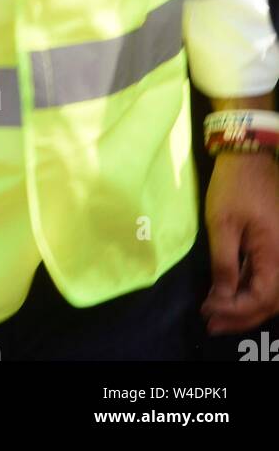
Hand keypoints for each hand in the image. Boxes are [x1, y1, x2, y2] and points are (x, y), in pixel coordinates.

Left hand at [201, 151, 278, 333]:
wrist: (249, 157)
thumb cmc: (233, 187)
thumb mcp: (221, 224)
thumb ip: (224, 264)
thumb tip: (222, 298)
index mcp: (275, 254)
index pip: (260, 298)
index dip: (234, 310)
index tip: (208, 311)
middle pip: (269, 302)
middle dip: (241, 316)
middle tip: (212, 323)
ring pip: (272, 294)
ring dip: (247, 307)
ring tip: (219, 314)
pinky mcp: (278, 246)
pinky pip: (270, 278)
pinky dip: (253, 291)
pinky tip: (232, 294)